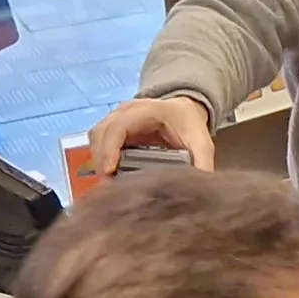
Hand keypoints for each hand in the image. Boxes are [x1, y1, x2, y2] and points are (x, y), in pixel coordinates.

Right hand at [84, 95, 216, 174]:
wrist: (184, 112)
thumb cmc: (189, 124)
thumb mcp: (201, 142)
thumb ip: (202, 163)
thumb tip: (200, 187)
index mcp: (147, 110)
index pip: (119, 126)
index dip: (109, 148)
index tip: (109, 171)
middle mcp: (126, 111)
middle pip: (101, 132)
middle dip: (101, 159)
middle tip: (108, 185)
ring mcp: (117, 118)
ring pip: (96, 138)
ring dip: (98, 160)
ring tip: (109, 183)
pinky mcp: (113, 129)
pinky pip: (100, 143)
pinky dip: (101, 159)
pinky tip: (110, 176)